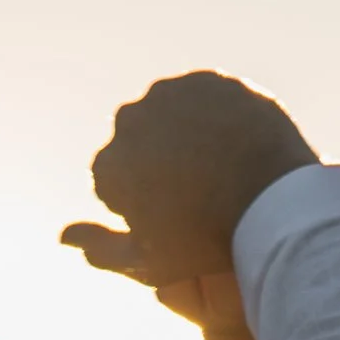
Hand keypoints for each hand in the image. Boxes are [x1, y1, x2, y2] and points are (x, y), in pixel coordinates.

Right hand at [62, 73, 315, 292]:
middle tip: (195, 194)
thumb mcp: (152, 259)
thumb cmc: (208, 244)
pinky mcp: (210, 80)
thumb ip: (103, 249)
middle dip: (154, 163)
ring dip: (181, 136)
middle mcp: (131, 121)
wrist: (276, 204)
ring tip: (215, 171)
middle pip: (136, 143)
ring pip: (167, 117)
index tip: (169, 219)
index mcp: (111, 165)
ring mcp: (171, 95)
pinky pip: (204, 100)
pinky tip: (234, 148)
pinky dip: (214, 120)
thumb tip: (63, 237)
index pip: (111, 181)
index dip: (138, 203)